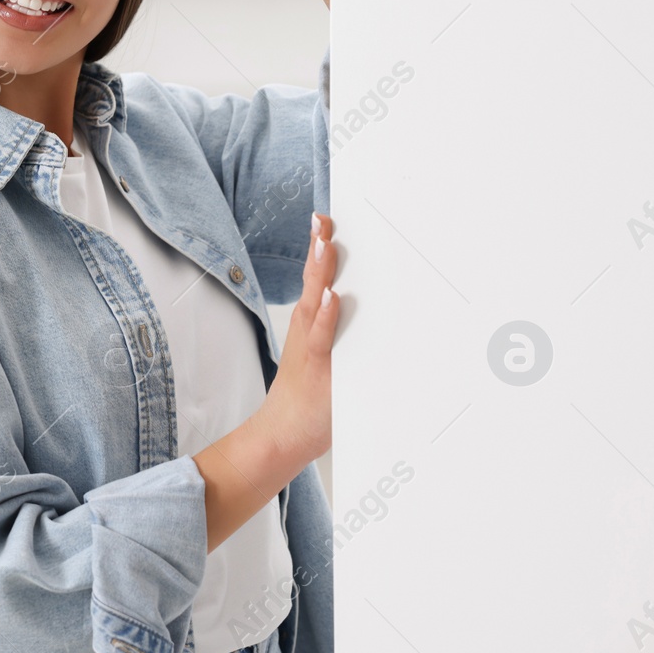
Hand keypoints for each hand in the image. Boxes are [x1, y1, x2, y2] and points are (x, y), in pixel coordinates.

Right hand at [252, 212, 338, 468]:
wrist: (283, 433)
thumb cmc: (310, 396)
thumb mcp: (330, 357)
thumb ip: (345, 333)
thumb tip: (369, 311)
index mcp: (312, 322)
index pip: (317, 277)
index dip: (320, 246)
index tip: (325, 219)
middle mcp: (308, 327)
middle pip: (314, 279)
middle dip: (320, 247)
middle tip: (324, 220)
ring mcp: (311, 345)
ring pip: (316, 301)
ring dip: (321, 273)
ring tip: (326, 245)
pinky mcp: (317, 367)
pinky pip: (322, 338)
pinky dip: (325, 317)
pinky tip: (331, 299)